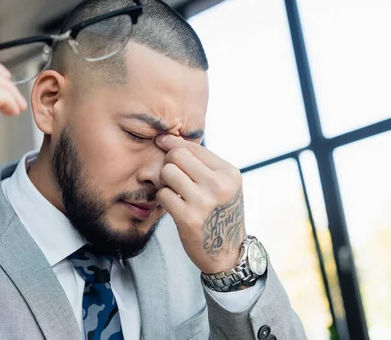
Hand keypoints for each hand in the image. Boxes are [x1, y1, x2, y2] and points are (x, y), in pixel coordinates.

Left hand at [155, 134, 245, 273]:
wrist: (227, 252)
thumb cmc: (220, 214)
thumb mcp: (224, 186)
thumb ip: (203, 165)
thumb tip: (169, 140)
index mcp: (229, 173)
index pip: (194, 147)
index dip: (173, 143)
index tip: (161, 141)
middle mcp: (219, 185)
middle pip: (177, 156)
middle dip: (169, 163)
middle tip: (171, 176)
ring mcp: (204, 202)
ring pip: (168, 173)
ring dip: (165, 182)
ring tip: (173, 191)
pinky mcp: (188, 218)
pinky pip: (163, 195)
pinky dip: (163, 199)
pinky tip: (171, 205)